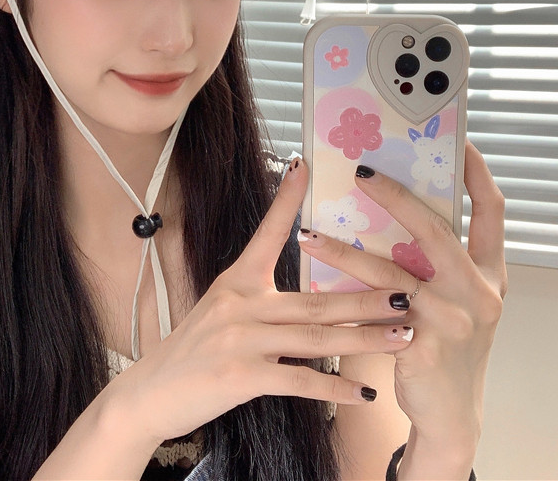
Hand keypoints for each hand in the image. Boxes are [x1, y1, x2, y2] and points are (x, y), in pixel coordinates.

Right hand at [110, 156, 415, 445]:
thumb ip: (257, 299)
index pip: (267, 233)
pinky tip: (365, 392)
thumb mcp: (221, 309)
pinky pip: (299, 382)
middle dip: (365, 299)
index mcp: (237, 281)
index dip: (287, 200)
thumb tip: (299, 296)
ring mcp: (241, 340)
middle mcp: (240, 304)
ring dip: (364, 340)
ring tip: (403, 338)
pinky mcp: (241, 377)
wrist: (151, 392)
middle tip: (406, 293)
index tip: (304, 165)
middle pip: (315, 301)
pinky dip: (335, 388)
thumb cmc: (192, 349)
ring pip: (315, 340)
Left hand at [298, 142, 506, 469]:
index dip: (477, 173)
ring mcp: (455, 319)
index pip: (492, 211)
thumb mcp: (454, 300)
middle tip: (360, 172)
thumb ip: (435, 262)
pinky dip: (342, 293)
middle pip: (435, 229)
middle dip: (396, 196)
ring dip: (343, 250)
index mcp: (489, 273)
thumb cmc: (446, 347)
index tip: (460, 142)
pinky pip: (373, 309)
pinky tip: (314, 281)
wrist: (450, 415)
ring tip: (307, 234)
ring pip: (391, 271)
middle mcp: (480, 291)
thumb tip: (391, 210)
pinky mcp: (424, 345)